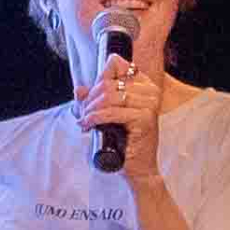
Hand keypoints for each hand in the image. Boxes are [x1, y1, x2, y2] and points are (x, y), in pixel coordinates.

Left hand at [74, 56, 168, 177]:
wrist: (138, 165)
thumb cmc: (123, 139)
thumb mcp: (106, 114)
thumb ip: (93, 99)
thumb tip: (79, 89)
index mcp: (144, 83)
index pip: (116, 64)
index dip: (98, 79)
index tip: (90, 98)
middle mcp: (150, 91)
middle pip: (109, 82)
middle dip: (90, 99)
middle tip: (83, 113)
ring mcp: (150, 104)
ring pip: (109, 96)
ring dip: (90, 109)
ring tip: (85, 120)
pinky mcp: (144, 118)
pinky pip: (111, 112)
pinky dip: (94, 118)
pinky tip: (88, 125)